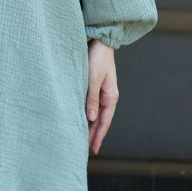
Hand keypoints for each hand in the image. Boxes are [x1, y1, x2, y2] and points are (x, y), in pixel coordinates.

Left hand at [86, 39, 117, 154]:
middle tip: (83, 148)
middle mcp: (107, 96)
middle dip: (93, 134)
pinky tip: (80, 119)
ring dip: (89, 125)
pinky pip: (91, 104)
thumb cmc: (97, 57)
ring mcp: (101, 91)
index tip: (93, 149)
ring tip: (81, 138)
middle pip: (100, 120)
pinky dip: (86, 114)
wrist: (99, 40)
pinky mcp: (94, 85)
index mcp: (111, 96)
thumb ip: (91, 98)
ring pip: (95, 113)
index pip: (104, 121)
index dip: (98, 136)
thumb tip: (91, 119)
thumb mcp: (93, 78)